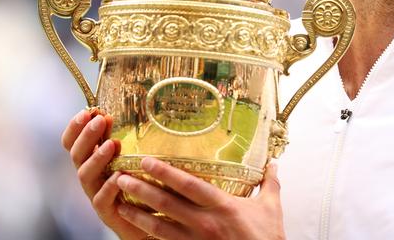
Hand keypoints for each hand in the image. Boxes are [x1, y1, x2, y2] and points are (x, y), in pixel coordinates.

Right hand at [61, 109, 145, 239]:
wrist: (143, 221)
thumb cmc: (135, 184)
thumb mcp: (125, 156)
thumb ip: (117, 139)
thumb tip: (112, 113)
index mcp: (90, 160)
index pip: (71, 142)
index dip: (74, 127)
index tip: (86, 111)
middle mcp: (89, 176)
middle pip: (77, 155)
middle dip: (86, 136)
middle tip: (99, 120)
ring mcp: (96, 193)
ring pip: (85, 175)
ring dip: (97, 158)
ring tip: (112, 144)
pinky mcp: (107, 212)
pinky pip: (101, 200)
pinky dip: (109, 186)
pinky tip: (119, 175)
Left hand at [115, 157, 284, 239]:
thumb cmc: (267, 238)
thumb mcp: (271, 207)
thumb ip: (270, 183)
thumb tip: (274, 163)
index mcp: (223, 206)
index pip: (189, 184)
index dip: (166, 172)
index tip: (146, 160)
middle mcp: (206, 223)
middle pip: (167, 203)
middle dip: (142, 189)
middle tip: (121, 177)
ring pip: (159, 226)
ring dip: (137, 214)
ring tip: (119, 202)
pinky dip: (148, 236)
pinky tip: (135, 229)